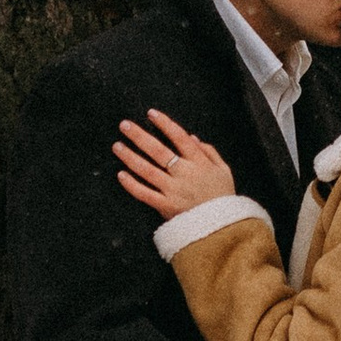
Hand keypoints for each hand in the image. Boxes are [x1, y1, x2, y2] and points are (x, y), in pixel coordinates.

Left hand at [113, 109, 237, 220]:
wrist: (222, 227)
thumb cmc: (222, 196)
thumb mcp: (223, 170)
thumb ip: (209, 151)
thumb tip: (191, 137)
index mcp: (199, 162)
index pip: (179, 137)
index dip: (165, 124)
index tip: (151, 114)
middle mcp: (184, 174)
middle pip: (158, 151)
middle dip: (140, 136)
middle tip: (125, 125)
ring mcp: (173, 190)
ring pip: (147, 171)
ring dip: (130, 157)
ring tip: (117, 146)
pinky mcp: (165, 206)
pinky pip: (145, 194)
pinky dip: (132, 185)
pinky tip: (121, 174)